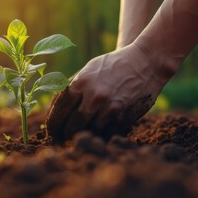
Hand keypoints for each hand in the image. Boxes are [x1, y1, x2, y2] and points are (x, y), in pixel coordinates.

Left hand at [46, 43, 173, 142]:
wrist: (145, 62)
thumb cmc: (112, 66)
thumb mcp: (88, 71)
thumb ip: (72, 89)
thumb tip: (53, 111)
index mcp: (80, 83)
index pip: (59, 111)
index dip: (53, 124)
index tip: (52, 131)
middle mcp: (93, 97)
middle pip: (72, 126)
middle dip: (66, 133)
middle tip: (64, 135)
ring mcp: (109, 108)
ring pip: (89, 131)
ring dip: (84, 133)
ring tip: (82, 131)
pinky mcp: (124, 117)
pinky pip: (106, 133)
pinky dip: (101, 133)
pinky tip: (100, 128)